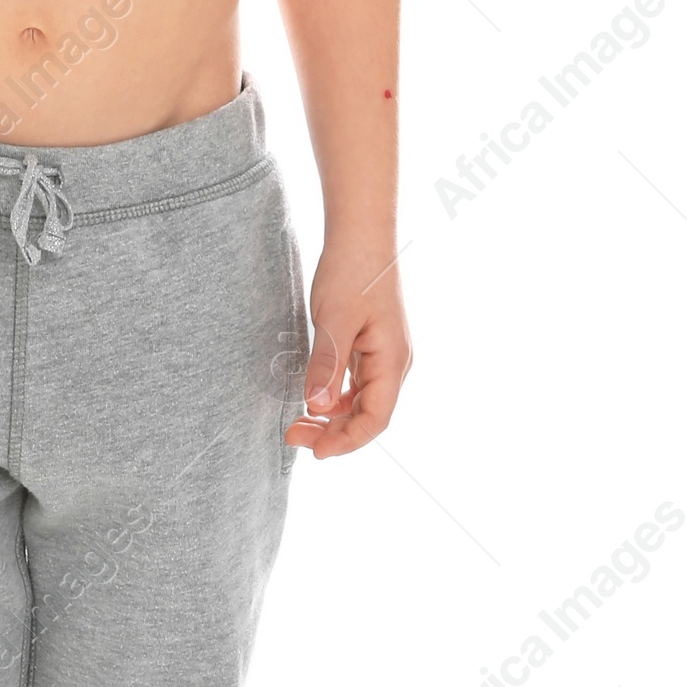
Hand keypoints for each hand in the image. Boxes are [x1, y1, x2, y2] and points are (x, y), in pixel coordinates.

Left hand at [284, 251, 410, 461]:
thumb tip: (316, 407)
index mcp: (393, 361)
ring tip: (297, 420)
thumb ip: (326, 365)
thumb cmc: (351, 271)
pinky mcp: (370, 345)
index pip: (375, 419)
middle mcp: (394, 363)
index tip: (313, 451)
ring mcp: (383, 355)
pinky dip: (335, 398)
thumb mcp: (333, 319)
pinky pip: (356, 384)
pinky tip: (312, 397)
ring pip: (361, 402)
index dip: (346, 441)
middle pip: (368, 415)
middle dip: (333, 432)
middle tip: (292, 435)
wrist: (361, 234)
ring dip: (332, 417)